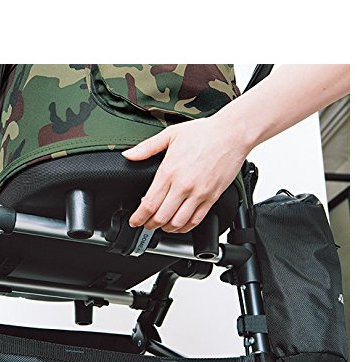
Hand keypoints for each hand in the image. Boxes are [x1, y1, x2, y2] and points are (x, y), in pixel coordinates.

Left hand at [122, 114, 249, 233]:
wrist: (232, 134)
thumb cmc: (204, 132)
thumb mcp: (170, 134)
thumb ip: (147, 147)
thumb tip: (128, 155)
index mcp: (170, 171)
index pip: (149, 203)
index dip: (139, 217)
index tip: (134, 220)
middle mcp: (184, 185)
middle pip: (161, 217)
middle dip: (150, 225)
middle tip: (145, 225)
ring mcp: (199, 193)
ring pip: (179, 222)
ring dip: (166, 229)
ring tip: (161, 226)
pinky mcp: (212, 197)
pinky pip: (197, 220)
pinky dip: (186, 228)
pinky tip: (180, 225)